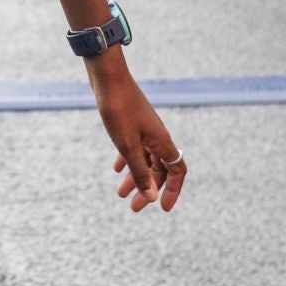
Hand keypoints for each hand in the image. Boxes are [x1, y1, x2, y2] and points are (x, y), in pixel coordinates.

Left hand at [90, 61, 187, 212]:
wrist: (108, 77)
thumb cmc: (118, 109)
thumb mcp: (127, 146)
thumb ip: (139, 172)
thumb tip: (150, 197)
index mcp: (162, 142)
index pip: (177, 172)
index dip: (173, 191)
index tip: (161, 208)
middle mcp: (157, 136)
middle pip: (158, 169)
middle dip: (147, 189)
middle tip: (133, 207)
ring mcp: (145, 129)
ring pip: (144, 159)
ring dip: (134, 177)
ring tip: (120, 194)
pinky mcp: (131, 122)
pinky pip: (134, 147)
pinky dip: (127, 160)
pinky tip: (116, 169)